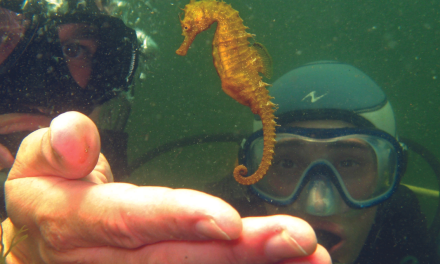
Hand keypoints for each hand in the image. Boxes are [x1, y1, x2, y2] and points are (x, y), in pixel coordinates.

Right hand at [2, 111, 329, 263]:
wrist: (41, 246)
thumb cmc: (49, 195)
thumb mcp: (35, 164)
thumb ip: (55, 148)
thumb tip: (75, 133)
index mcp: (74, 222)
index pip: (129, 221)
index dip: (177, 219)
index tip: (229, 221)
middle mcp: (106, 259)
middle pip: (178, 258)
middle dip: (241, 252)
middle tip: (297, 239)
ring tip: (310, 258)